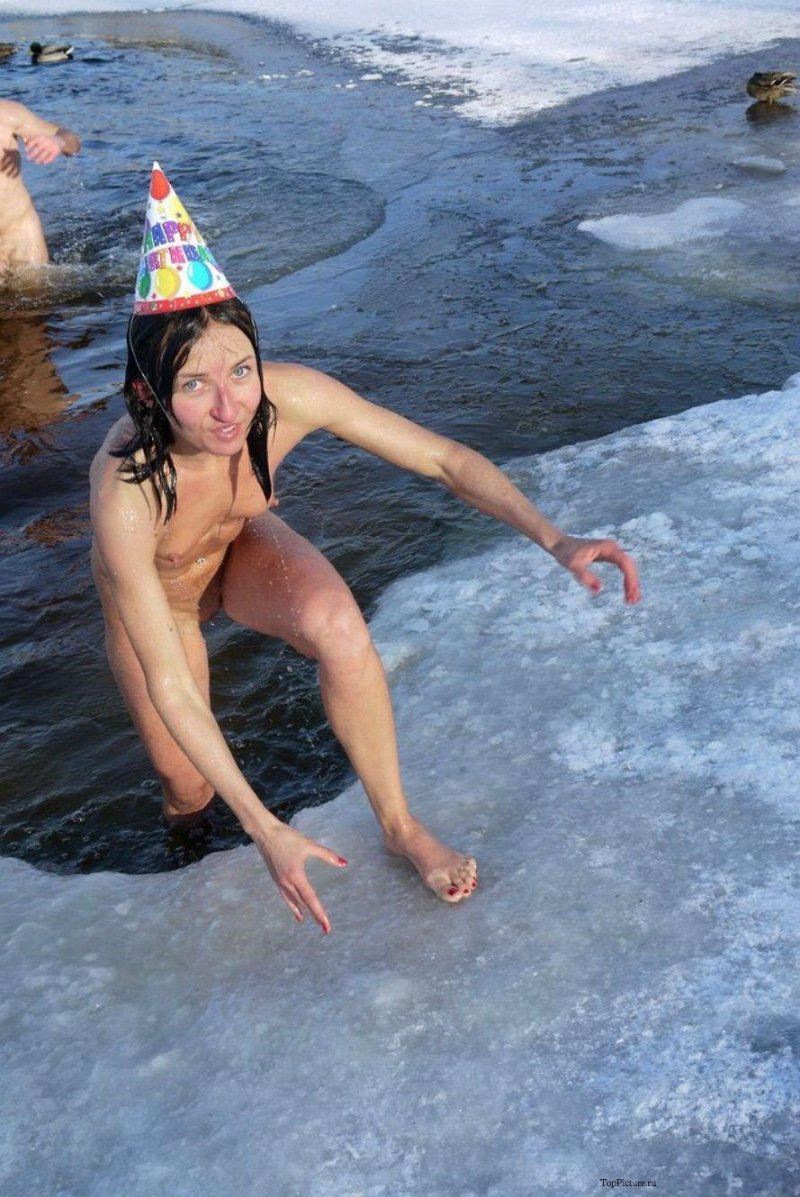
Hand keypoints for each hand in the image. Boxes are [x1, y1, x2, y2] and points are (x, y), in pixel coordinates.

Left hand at [23, 133, 63, 165]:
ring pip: (44, 154)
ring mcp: (51, 147)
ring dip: (39, 159)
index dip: (29, 146)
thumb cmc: (46, 139)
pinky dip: (47, 161)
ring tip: (36, 162)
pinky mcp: (56, 152)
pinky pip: (51, 158)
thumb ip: (31, 138)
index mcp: (41, 137)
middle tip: (28, 158)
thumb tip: (24, 139)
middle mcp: (46, 141)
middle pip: (38, 149)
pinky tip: (43, 163)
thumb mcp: (40, 137)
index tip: (25, 150)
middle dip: (32, 154)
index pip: (33, 141)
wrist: (60, 139)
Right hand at [251, 818, 347, 932]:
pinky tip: (294, 907)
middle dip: (314, 915)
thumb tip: (344, 863)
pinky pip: (285, 895)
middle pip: (303, 903)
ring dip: (301, 911)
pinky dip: (291, 903)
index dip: (320, 914)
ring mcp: (279, 881)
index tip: (326, 927)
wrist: (264, 832)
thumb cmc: (287, 837)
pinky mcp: (275, 877)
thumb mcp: (309, 845)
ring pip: (292, 901)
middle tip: (325, 928)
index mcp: (296, 876)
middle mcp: (287, 882)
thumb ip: (327, 855)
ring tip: (307, 920)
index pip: (311, 899)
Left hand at [550, 534, 640, 603]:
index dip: (629, 579)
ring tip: (633, 601)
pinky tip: (628, 591)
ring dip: (632, 583)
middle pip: (629, 566)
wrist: (560, 544)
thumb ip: (585, 576)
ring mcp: (612, 551)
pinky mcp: (609, 556)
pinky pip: (623, 568)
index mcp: (608, 547)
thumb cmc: (566, 554)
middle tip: (632, 602)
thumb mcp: (573, 566)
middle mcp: (613, 548)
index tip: (629, 593)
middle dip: (633, 584)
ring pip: (628, 568)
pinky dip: (627, 580)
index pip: (625, 563)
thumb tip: (599, 589)